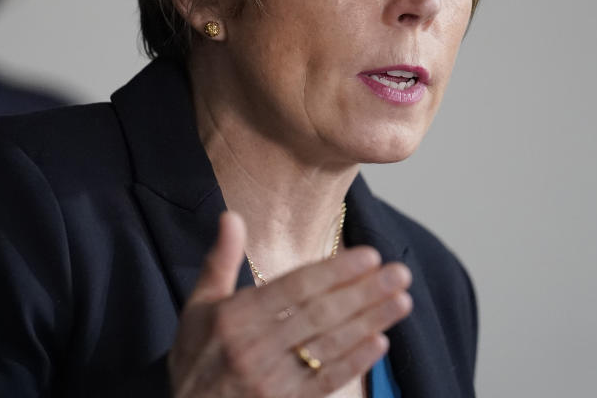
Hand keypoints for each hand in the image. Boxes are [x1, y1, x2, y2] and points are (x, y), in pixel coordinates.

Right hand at [168, 211, 411, 397]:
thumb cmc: (195, 357)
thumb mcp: (197, 306)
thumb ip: (220, 259)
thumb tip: (232, 216)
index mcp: (235, 317)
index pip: (295, 288)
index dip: (335, 271)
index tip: (369, 255)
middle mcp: (254, 348)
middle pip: (320, 314)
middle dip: (364, 292)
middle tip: (399, 273)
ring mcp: (272, 380)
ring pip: (330, 346)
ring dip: (370, 322)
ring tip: (401, 300)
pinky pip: (326, 382)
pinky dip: (355, 362)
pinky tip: (380, 341)